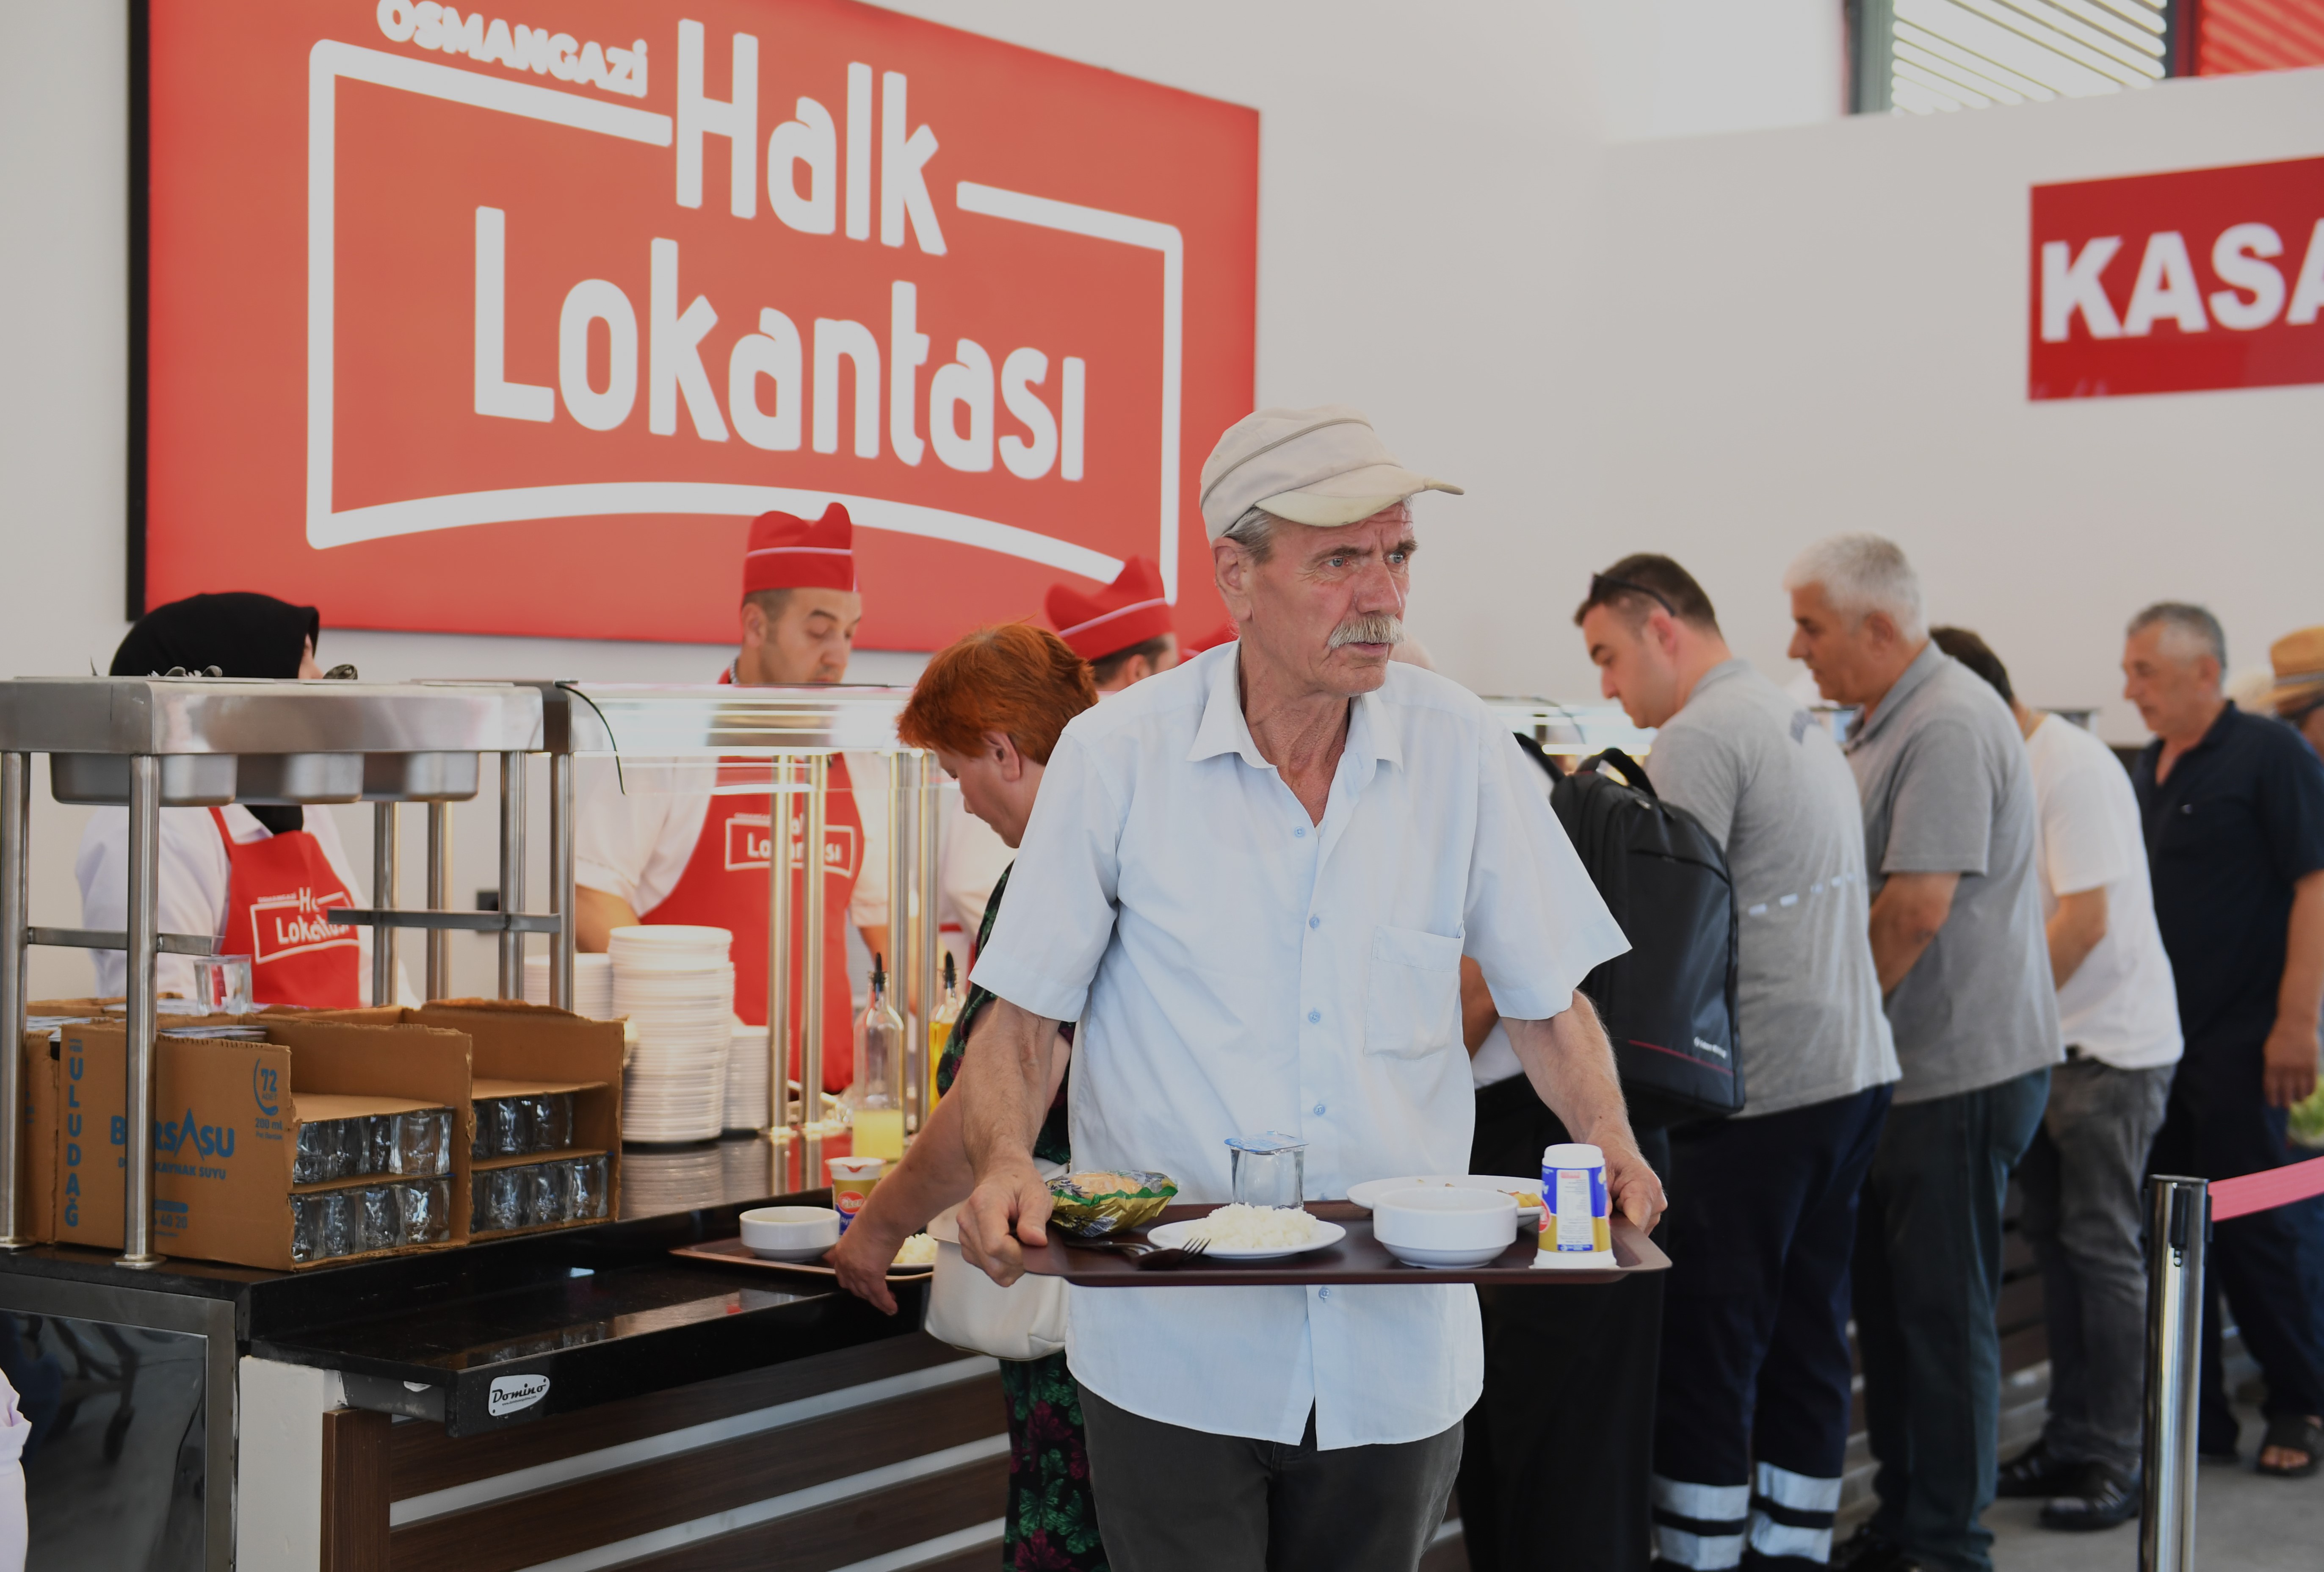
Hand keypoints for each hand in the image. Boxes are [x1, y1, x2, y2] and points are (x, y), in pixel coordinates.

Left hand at [829, 1219, 907, 1315]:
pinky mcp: (872, 1276)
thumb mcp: (862, 1231)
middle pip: (854, 1287)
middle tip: (878, 1296)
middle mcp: (846, 1265)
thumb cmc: (876, 1217)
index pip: (843, 1276)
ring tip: (889, 1305)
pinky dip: (886, 1303)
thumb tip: (872, 1245)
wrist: (883, 1217)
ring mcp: (858, 1272)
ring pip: (867, 1294)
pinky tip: (892, 1308)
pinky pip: (879, 1294)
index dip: (853, 1284)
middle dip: (866, 1294)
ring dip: (878, 1301)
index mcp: (841, 1253)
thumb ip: (862, 1243)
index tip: (863, 1286)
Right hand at [958, 1159, 1052, 1286]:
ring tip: (1022, 1242)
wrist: (1002, 1176)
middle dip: (1019, 1262)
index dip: (1020, 1255)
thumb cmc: (1019, 1183)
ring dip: (1013, 1265)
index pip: (995, 1245)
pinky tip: (1012, 1246)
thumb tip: (1037, 1242)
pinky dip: (1004, 1264)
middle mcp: (967, 1221)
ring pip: (991, 1270)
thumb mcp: (1036, 1194)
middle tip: (1033, 1246)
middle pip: (993, 1262)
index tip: (1037, 1247)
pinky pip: (988, 1268)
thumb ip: (1035, 1218)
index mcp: (983, 1204)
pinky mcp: (967, 1247)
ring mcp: (964, 1236)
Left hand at [1590, 1126, 1667, 1233]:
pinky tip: (1611, 1210)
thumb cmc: (1608, 1152)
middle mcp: (1656, 1200)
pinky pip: (1633, 1227)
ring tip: (1603, 1207)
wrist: (1615, 1145)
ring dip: (1615, 1225)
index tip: (1599, 1236)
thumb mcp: (1599, 1170)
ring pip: (1633, 1231)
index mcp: (1646, 1187)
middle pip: (1634, 1231)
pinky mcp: (1649, 1212)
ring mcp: (1655, 1208)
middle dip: (1613, 1229)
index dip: (1616, 1234)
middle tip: (1592, 1218)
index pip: (1635, 1223)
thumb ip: (1601, 1197)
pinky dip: (1620, 1223)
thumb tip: (1602, 1223)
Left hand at [2262, 1017, 2320, 1108]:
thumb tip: (2272, 1085)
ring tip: (2296, 1100)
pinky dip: (2309, 1091)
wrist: (2296, 1026)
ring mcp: (2300, 1068)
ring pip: (2300, 1090)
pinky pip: (2311, 1083)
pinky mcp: (2312, 1066)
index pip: (2271, 1087)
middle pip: (2285, 1092)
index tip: (2272, 1104)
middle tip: (2284, 1106)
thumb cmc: (2279, 1039)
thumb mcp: (2269, 1052)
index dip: (2272, 1098)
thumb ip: (2270, 1068)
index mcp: (2272, 1065)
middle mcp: (2286, 1068)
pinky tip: (2306, 1094)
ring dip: (2298, 1098)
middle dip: (2284, 1102)